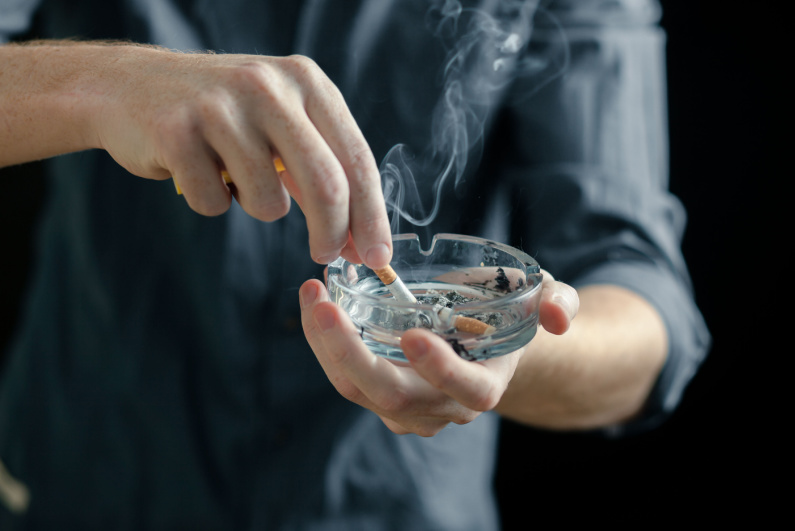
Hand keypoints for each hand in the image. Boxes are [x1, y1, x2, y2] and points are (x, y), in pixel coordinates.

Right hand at [93, 47, 390, 266]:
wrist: (132, 86)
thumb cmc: (223, 115)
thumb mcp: (283, 123)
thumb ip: (323, 173)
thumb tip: (360, 242)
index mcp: (307, 82)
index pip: (357, 159)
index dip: (372, 217)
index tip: (378, 258)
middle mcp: (269, 86)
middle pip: (326, 184)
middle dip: (332, 233)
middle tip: (325, 256)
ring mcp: (221, 107)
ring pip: (268, 203)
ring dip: (256, 207)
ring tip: (234, 177)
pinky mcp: (178, 131)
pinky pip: (215, 204)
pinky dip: (211, 202)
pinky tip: (197, 170)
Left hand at [298, 270, 577, 435]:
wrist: (481, 338)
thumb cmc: (511, 314)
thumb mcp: (545, 298)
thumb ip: (559, 302)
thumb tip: (559, 316)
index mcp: (485, 385)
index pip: (467, 391)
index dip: (441, 370)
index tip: (414, 335)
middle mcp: (443, 406)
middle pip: (394, 397)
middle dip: (354, 354)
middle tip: (327, 305)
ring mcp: (407, 405)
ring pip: (358, 390)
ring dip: (327, 345)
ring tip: (313, 296)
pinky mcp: (378, 393)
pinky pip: (344, 377)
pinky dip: (324, 344)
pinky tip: (317, 305)